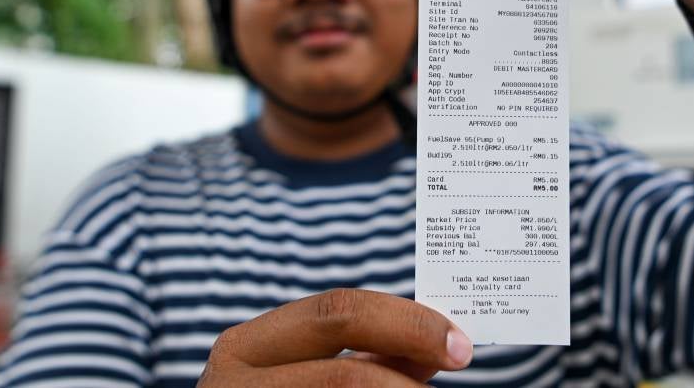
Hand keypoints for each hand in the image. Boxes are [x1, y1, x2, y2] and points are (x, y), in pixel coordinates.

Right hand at [196, 289, 472, 385]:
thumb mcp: (302, 377)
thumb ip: (364, 359)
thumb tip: (436, 347)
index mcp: (247, 347)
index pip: (338, 312)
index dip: (407, 323)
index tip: (459, 344)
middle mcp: (232, 385)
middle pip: (345, 372)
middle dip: (411, 370)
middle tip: (461, 365)